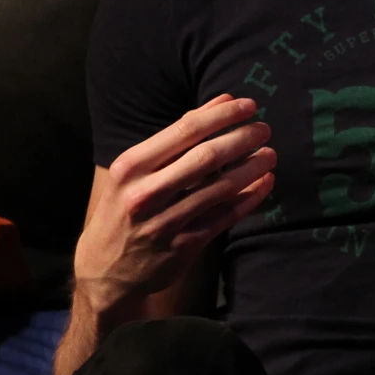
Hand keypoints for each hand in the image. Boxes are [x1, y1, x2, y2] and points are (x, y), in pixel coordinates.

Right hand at [74, 96, 274, 312]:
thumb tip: (221, 102)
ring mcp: (165, 222)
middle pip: (207, 157)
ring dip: (252, 168)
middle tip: (265, 129)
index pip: (185, 130)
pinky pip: (225, 217)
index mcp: (131, 167)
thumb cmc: (123, 209)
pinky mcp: (183, 247)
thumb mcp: (134, 171)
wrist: (104, 272)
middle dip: (243, 138)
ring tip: (270, 155)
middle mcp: (145, 193)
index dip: (222, 116)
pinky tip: (264, 184)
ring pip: (221, 188)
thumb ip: (175, 137)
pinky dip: (249, 198)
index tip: (249, 106)